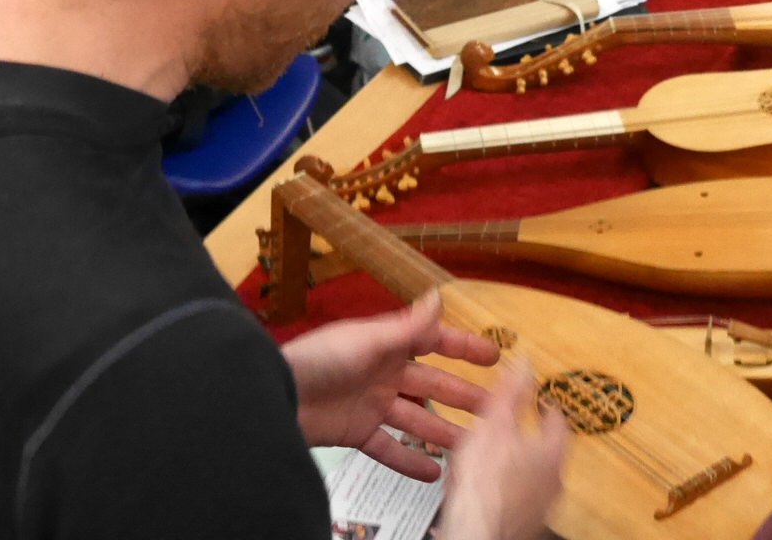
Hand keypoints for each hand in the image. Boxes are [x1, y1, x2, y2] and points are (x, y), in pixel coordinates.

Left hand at [281, 292, 497, 479]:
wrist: (276, 397)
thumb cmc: (319, 360)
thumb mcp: (367, 340)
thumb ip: (407, 326)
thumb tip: (439, 297)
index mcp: (388, 344)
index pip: (434, 342)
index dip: (463, 348)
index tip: (494, 356)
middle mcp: (384, 372)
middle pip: (432, 384)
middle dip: (463, 395)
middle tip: (495, 409)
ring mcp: (371, 404)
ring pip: (416, 419)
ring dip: (443, 431)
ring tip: (472, 445)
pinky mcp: (356, 433)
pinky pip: (389, 449)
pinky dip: (409, 460)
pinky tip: (434, 473)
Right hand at [436, 364, 567, 539]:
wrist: (477, 534)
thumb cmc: (485, 486)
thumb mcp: (494, 424)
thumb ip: (510, 391)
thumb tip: (524, 360)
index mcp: (553, 450)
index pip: (558, 418)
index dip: (545, 404)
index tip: (539, 399)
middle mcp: (554, 479)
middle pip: (549, 447)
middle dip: (531, 434)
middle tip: (517, 426)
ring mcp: (542, 504)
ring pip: (534, 474)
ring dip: (517, 462)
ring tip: (497, 457)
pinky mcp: (525, 522)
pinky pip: (519, 497)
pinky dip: (507, 486)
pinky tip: (488, 486)